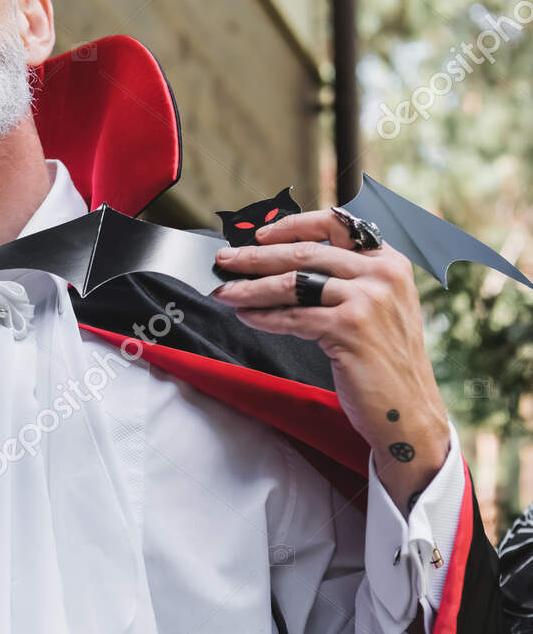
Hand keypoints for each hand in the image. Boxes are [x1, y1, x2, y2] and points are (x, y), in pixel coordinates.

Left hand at [212, 208, 450, 511]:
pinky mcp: (349, 328)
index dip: (292, 225)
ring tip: (225, 292)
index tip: (261, 235)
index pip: (335, 225)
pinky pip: (294, 317)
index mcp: (388, 261)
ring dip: (251, 288)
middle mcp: (380, 274)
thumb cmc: (386, 362)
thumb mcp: (381, 307)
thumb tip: (287, 266)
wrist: (407, 409)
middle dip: (256, 257)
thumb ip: (348, 280)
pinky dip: (265, 317)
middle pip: (305, 254)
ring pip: (293, 285)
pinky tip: (247, 316)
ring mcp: (367, 300)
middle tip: (225, 260)